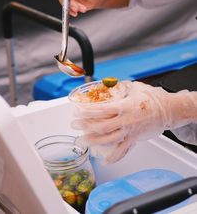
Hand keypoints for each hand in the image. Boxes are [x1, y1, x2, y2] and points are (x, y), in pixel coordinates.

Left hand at [72, 81, 196, 162]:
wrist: (169, 110)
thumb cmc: (153, 98)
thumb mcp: (134, 87)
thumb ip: (120, 87)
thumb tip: (108, 84)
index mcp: (124, 107)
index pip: (101, 110)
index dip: (87, 111)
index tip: (77, 111)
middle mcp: (125, 121)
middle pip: (101, 126)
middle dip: (85, 126)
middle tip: (74, 124)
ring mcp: (129, 132)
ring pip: (108, 139)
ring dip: (93, 141)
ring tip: (82, 140)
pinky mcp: (134, 139)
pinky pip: (123, 150)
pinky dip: (114, 157)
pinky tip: (105, 160)